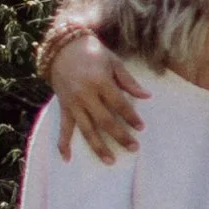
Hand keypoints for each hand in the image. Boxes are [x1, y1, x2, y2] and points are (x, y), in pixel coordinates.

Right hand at [46, 29, 147, 161]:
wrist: (62, 48)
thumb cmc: (92, 53)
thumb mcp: (113, 62)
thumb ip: (128, 81)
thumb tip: (146, 96)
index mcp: (99, 81)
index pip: (119, 104)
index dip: (131, 117)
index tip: (141, 128)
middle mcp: (85, 95)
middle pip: (105, 121)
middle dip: (120, 136)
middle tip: (133, 148)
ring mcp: (72, 103)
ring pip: (86, 129)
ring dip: (98, 147)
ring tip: (110, 161)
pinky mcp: (63, 107)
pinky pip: (63, 128)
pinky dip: (63, 144)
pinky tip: (67, 159)